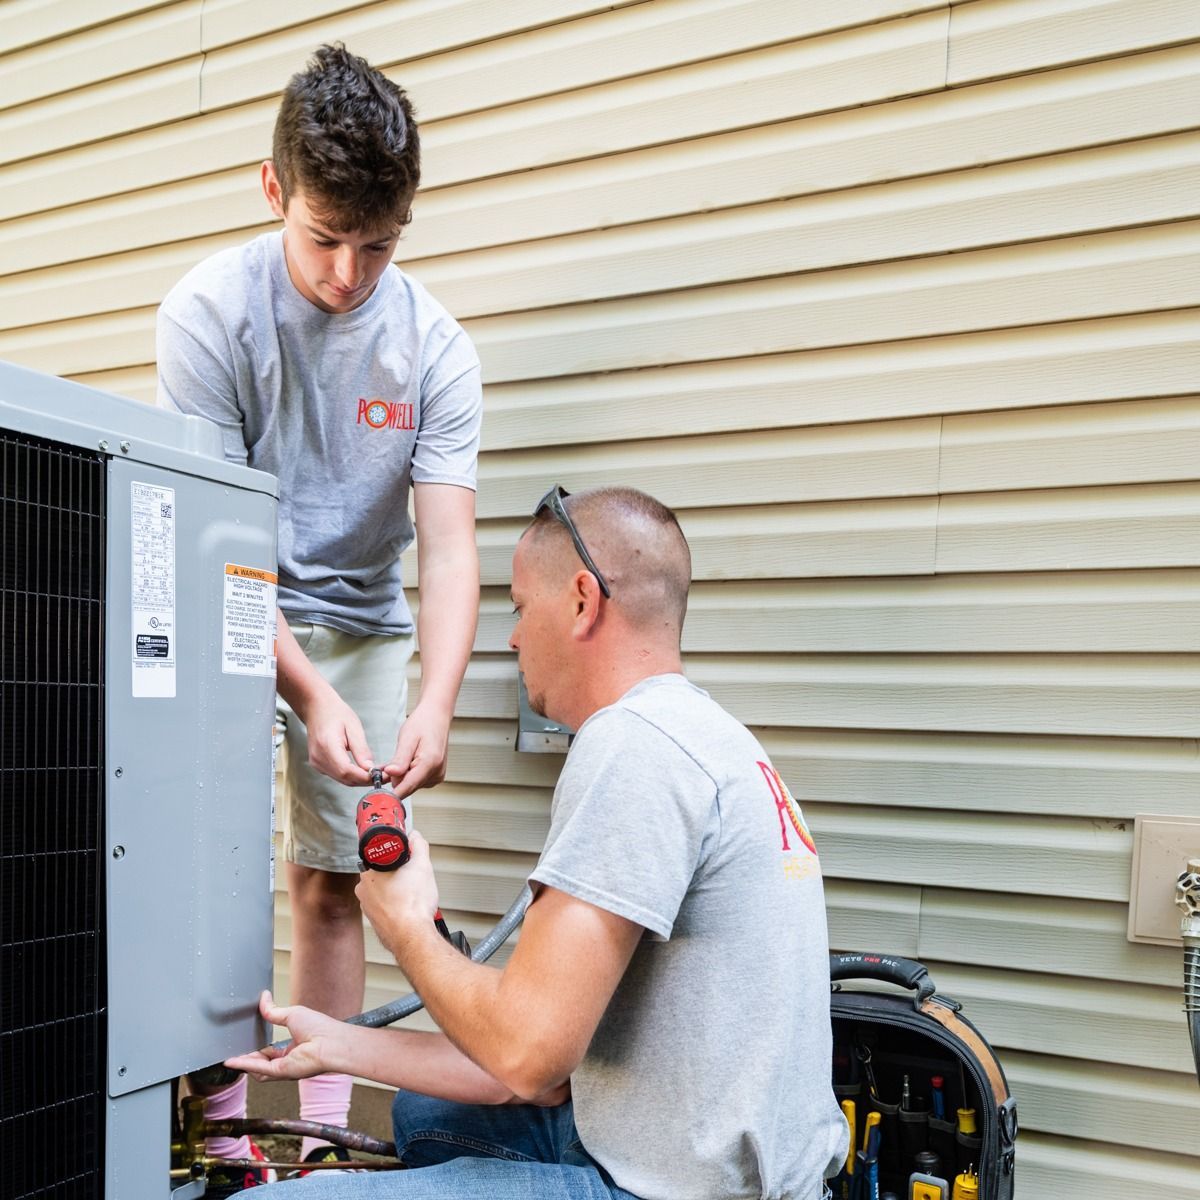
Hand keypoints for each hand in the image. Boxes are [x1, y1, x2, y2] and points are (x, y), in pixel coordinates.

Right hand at [224, 991, 346, 1081]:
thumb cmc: (320, 1027)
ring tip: (229, 1056)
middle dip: (248, 1057)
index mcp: (294, 1047)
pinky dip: (245, 1065)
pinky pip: (259, 1069)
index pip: (271, 1051)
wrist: (331, 1041)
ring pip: (258, 1069)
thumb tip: (264, 998)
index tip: (246, 1043)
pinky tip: (232, 1061)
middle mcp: (289, 1060)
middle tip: (233, 1051)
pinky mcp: (281, 1072)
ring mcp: (285, 1068)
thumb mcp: (292, 1014)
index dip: (258, 1048)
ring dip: (244, 1062)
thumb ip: (274, 1011)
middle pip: (263, 1062)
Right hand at [302, 690, 373, 785]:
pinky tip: (364, 771)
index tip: (381, 776)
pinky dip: (352, 776)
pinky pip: (337, 775)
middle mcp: (318, 758)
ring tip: (377, 773)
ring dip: (360, 780)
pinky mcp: (318, 764)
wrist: (316, 708)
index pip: (346, 770)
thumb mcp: (353, 726)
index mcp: (327, 746)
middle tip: (384, 776)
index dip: (364, 777)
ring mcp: (316, 763)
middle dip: (366, 780)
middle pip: (345, 778)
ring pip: (342, 780)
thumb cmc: (335, 713)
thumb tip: (370, 769)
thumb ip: (361, 749)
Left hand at [356, 830, 440, 956]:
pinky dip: (397, 906)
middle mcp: (363, 891)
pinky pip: (386, 907)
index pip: (379, 855)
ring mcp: (368, 908)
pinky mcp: (376, 922)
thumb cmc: (413, 905)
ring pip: (384, 891)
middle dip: (398, 873)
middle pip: (382, 873)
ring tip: (413, 894)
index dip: (395, 855)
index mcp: (368, 873)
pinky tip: (409, 908)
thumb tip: (415, 837)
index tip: (404, 856)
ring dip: (397, 890)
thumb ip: (418, 845)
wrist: (412, 935)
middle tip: (412, 876)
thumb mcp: (422, 865)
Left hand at [382, 703, 449, 799]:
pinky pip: (415, 780)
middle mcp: (436, 772)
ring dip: (401, 775)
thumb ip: (399, 759)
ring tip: (401, 758)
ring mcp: (437, 775)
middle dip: (395, 778)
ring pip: (410, 784)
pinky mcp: (434, 776)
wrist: (436, 716)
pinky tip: (405, 761)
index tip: (377, 798)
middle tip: (389, 764)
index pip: (408, 787)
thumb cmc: (423, 723)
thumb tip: (391, 775)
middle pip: (408, 786)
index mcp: (430, 763)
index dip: (391, 794)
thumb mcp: (407, 738)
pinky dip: (407, 773)